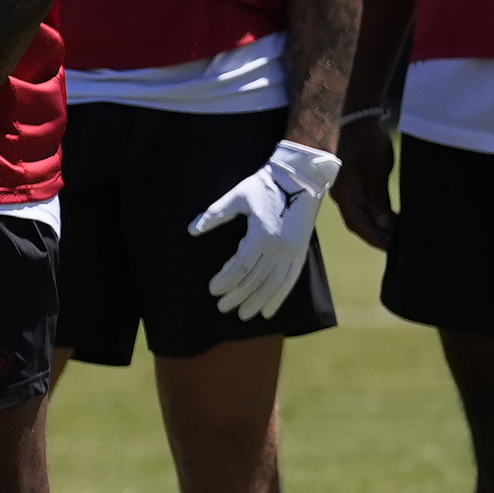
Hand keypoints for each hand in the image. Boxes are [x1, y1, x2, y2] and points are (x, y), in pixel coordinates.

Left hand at [191, 139, 342, 318]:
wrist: (301, 177)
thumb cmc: (265, 184)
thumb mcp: (237, 197)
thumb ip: (215, 215)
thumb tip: (192, 230)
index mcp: (262, 234)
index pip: (241, 266)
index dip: (226, 280)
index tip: (212, 290)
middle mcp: (279, 248)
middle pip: (255, 280)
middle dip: (238, 296)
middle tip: (222, 307)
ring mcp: (292, 252)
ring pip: (273, 285)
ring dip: (257, 301)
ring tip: (243, 315)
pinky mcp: (300, 253)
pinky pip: (290, 281)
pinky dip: (279, 297)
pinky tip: (269, 310)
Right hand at [331, 114, 396, 251]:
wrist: (358, 118)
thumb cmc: (366, 142)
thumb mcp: (376, 171)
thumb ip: (379, 199)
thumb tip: (384, 225)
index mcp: (344, 193)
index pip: (357, 223)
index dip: (373, 238)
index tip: (390, 248)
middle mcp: (343, 195)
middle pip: (358, 222)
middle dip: (376, 235)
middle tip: (397, 246)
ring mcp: (347, 189)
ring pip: (362, 214)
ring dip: (377, 226)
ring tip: (397, 235)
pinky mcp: (354, 182)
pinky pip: (364, 204)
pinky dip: (377, 214)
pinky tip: (391, 218)